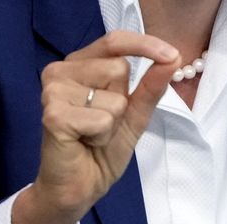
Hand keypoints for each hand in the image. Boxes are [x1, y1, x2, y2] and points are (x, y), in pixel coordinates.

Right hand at [13, 31, 180, 223]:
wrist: (78, 186)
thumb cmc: (101, 148)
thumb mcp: (134, 112)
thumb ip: (151, 85)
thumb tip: (173, 57)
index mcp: (79, 64)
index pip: (114, 40)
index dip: (144, 44)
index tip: (172, 54)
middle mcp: (61, 71)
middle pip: (118, 68)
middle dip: (122, 101)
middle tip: (102, 123)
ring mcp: (54, 91)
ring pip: (114, 96)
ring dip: (113, 122)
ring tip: (92, 133)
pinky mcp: (53, 115)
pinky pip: (102, 118)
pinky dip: (102, 136)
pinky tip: (84, 142)